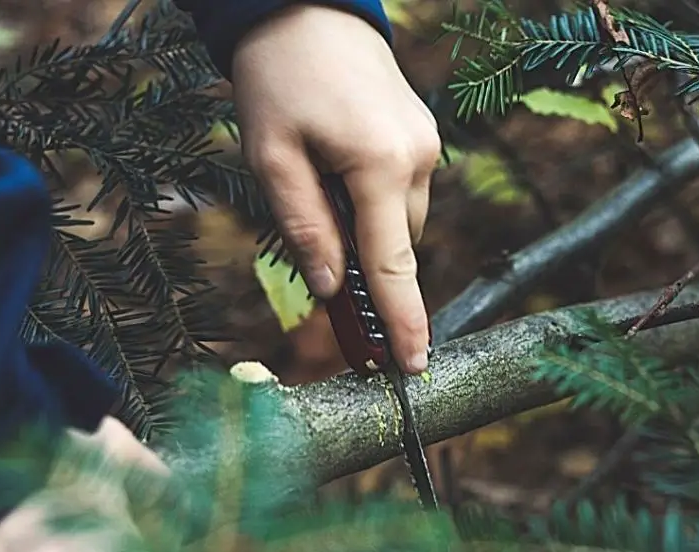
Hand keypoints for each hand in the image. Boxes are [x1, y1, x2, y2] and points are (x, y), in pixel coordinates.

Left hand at [232, 4, 440, 373]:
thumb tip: (332, 288)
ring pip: (401, 222)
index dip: (402, 322)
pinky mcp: (422, 136)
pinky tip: (338, 177)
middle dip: (368, 272)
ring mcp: (426, 145)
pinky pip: (402, 193)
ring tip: (317, 193)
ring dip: (368, 233)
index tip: (413, 368)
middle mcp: (418, 159)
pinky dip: (374, 206)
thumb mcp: (272, 158)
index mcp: (380, 165)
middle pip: (397, 248)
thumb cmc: (278, 79)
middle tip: (323, 279)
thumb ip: (305, 228)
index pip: (394, 266)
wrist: (308, 9)